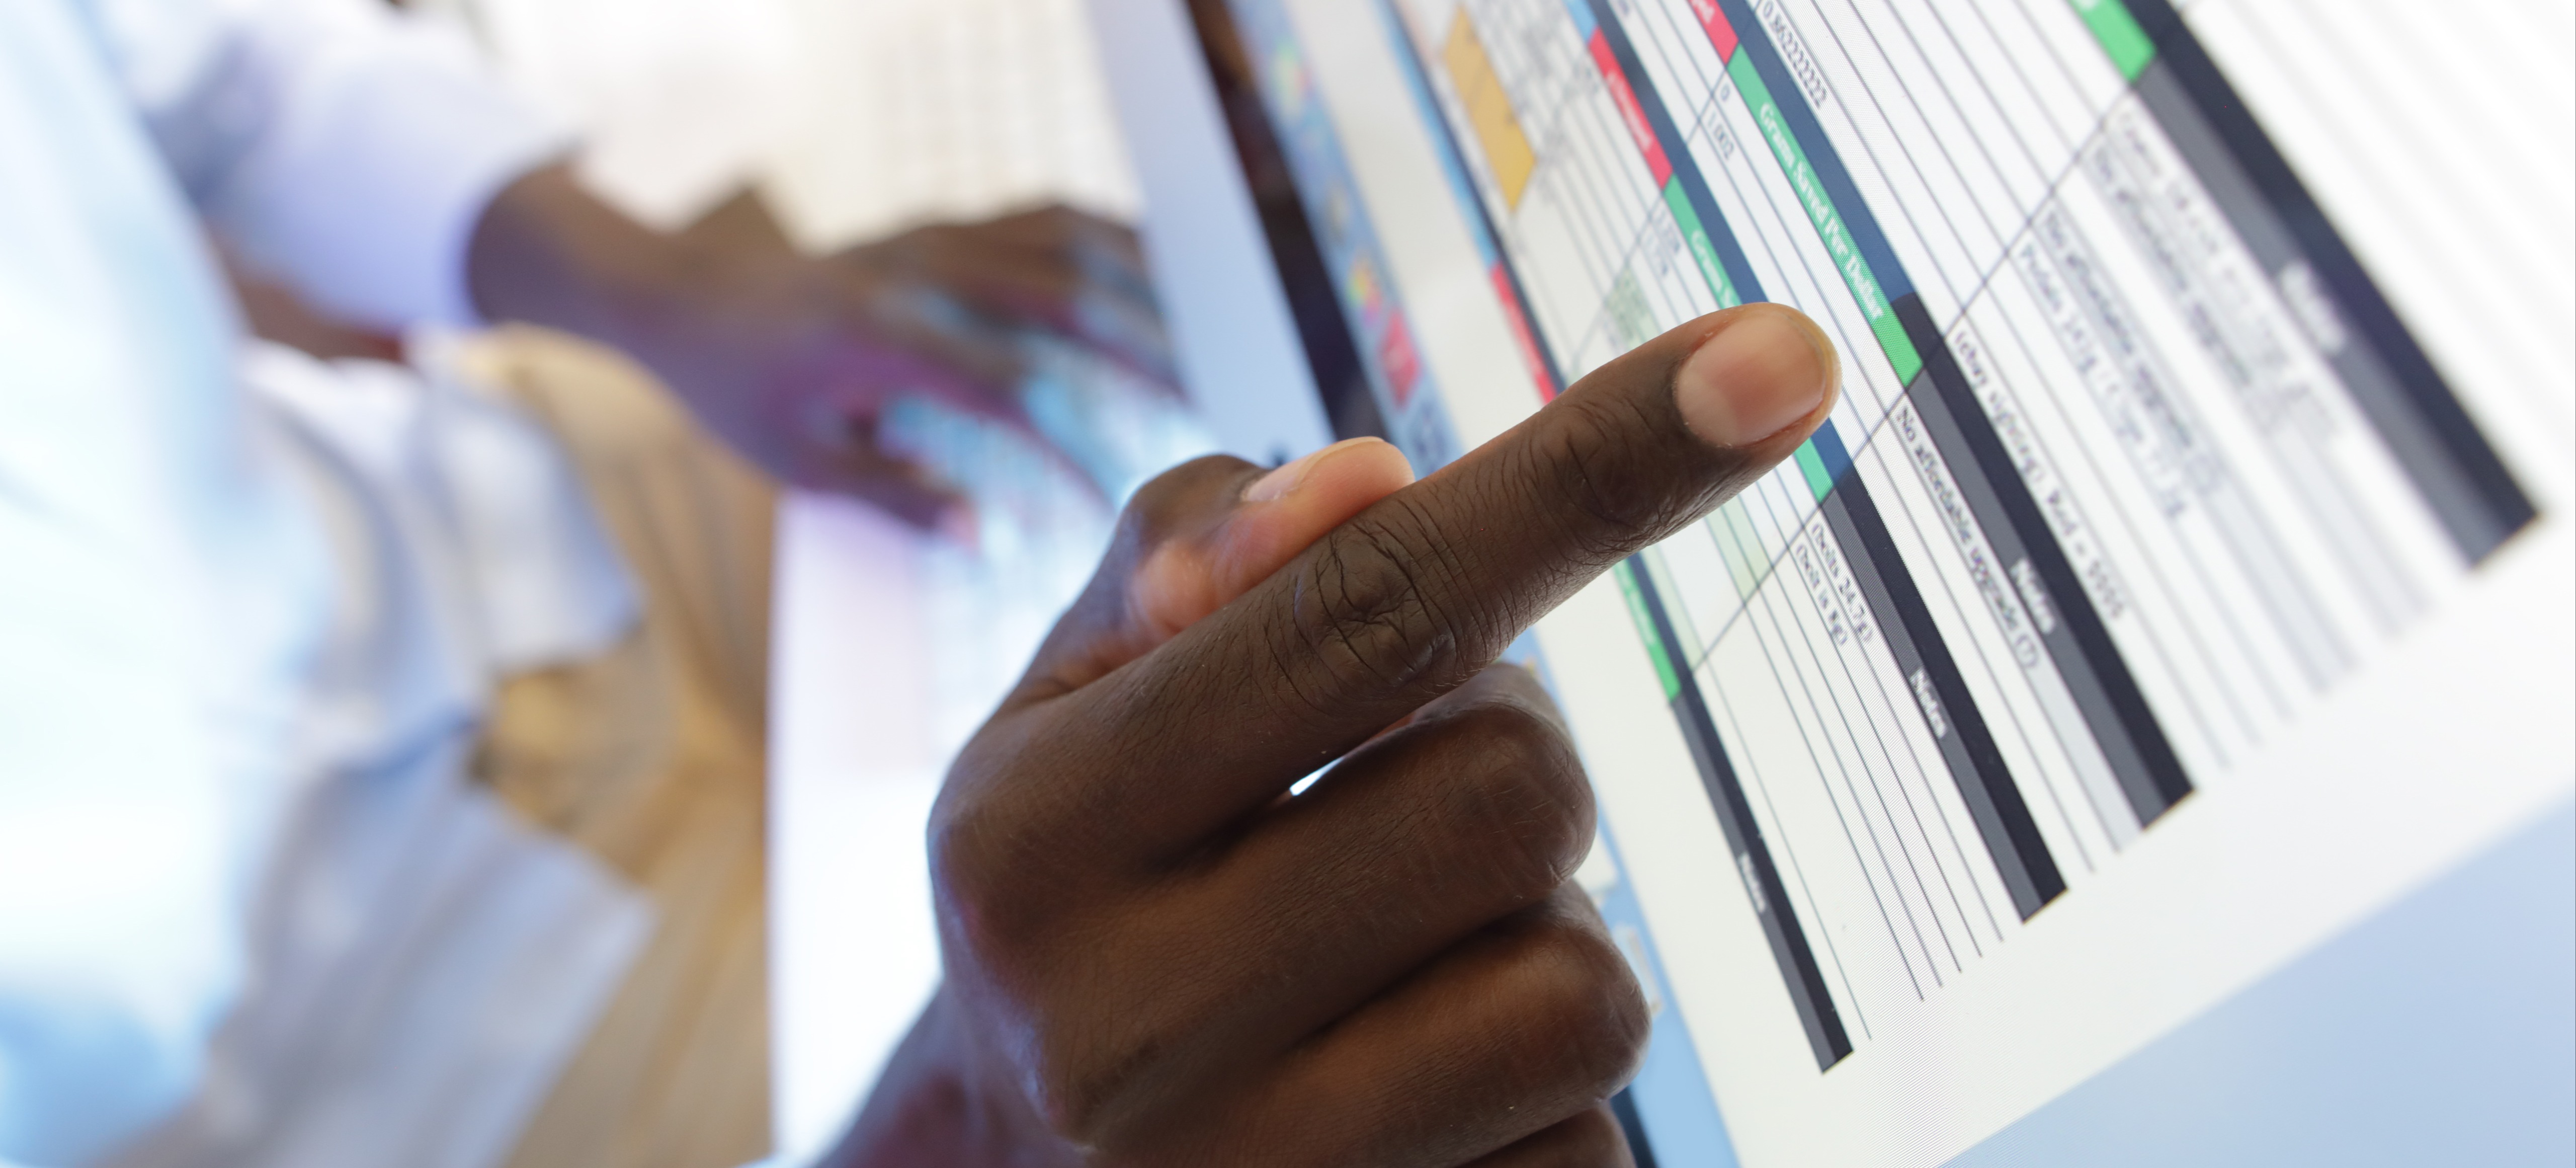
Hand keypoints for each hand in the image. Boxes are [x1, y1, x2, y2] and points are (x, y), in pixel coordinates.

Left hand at [469, 168, 1169, 526]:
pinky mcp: (944, 223)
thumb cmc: (741, 390)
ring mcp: (935, 236)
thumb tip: (990, 540)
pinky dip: (1111, 244)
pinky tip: (1153, 282)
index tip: (1114, 491)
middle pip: (1066, 298)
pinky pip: (1048, 216)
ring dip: (1142, 289)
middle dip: (1146, 352)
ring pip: (1070, 242)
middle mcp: (920, 273)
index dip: (1075, 441)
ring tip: (1200, 340)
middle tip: (1206, 401)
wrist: (683, 296)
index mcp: (885, 340)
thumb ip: (901, 501)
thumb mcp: (804, 465)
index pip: (1013, 387)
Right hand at [829, 303, 1838, 1166]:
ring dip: (1533, 938)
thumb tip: (1372, 485)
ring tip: (1397, 959)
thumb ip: (1203, 555)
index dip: (1587, 472)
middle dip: (1504, 760)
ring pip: (1587, 989)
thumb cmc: (1083, 889)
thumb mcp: (1069, 708)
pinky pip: (1594, 1147)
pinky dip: (1539, 1095)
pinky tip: (1411, 1088)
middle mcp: (1121, 1029)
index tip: (1774, 363)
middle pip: (1520, 791)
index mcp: (1036, 837)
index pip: (1368, 610)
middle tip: (1389, 800)